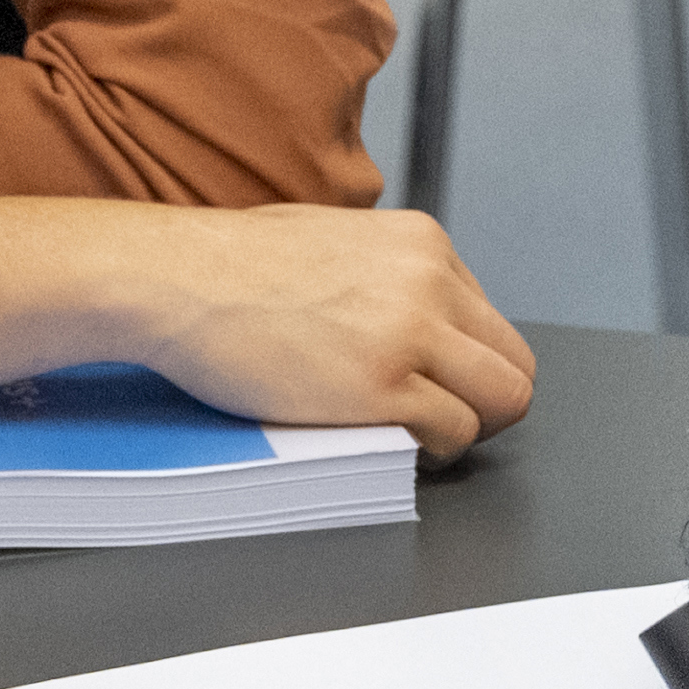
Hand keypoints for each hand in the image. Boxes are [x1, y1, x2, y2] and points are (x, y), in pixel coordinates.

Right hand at [122, 204, 535, 459]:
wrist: (175, 278)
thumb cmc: (229, 264)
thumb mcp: (334, 239)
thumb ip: (385, 275)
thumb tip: (407, 319)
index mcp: (421, 244)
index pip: (488, 319)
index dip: (465, 362)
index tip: (435, 383)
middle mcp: (429, 282)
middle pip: (513, 363)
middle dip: (486, 402)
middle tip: (444, 422)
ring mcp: (409, 334)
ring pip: (501, 402)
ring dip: (463, 429)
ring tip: (417, 436)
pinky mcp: (381, 387)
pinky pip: (451, 433)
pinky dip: (431, 449)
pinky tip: (393, 444)